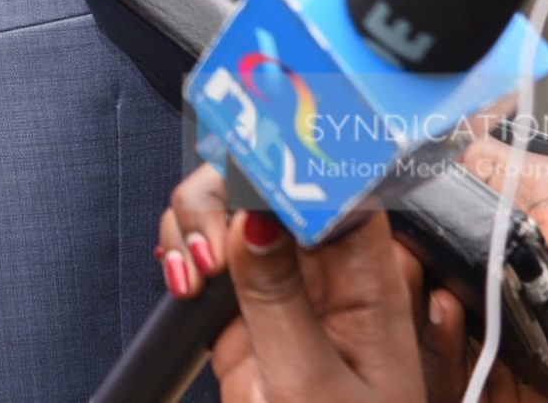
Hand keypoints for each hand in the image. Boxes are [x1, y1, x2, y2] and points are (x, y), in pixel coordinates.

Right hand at [160, 165, 468, 402]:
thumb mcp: (312, 385)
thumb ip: (280, 302)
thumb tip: (255, 219)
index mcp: (368, 283)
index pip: (335, 190)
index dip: (288, 167)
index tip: (243, 176)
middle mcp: (325, 274)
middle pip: (269, 182)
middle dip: (224, 195)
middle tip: (209, 244)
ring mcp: (281, 288)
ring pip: (227, 208)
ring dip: (194, 221)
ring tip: (192, 272)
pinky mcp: (240, 307)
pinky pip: (203, 249)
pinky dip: (179, 249)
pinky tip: (181, 280)